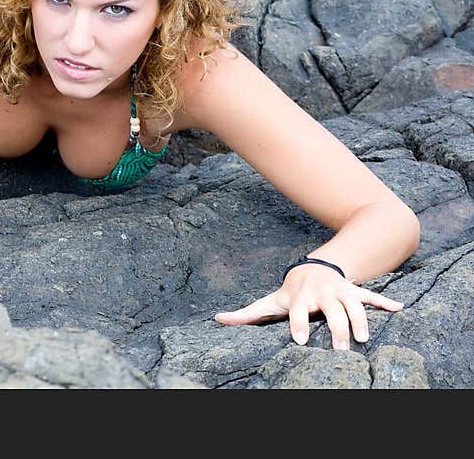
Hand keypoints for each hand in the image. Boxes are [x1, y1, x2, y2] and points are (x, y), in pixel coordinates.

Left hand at [213, 263, 404, 349]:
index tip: (299, 341)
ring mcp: (340, 291)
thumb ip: (245, 314)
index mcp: (299, 298)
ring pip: (353, 304)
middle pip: (330, 311)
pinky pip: (372, 295)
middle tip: (340, 349)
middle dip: (335, 328)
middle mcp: (321, 294)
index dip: (298, 324)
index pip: (297, 312)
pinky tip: (400, 309)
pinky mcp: (355, 291)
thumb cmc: (289, 292)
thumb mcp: (268, 301)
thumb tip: (217, 319)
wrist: (312, 267)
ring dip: (360, 320)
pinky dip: (385, 301)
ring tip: (364, 340)